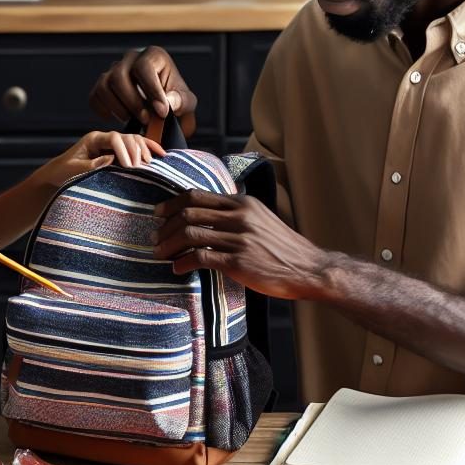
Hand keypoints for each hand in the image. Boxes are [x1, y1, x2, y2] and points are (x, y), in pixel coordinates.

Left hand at [36, 131, 164, 190]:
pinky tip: (161, 154)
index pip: (114, 138)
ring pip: (135, 140)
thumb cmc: (64, 172)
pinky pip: (137, 146)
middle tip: (140, 168)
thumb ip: (91, 165)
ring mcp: (113, 143)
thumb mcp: (74, 170)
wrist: (59, 173)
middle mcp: (105, 138)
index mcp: (93, 139)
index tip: (129, 166)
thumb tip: (111, 159)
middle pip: (127, 137)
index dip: (124, 151)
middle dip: (136, 152)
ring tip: (149, 164)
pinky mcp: (120, 150)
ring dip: (144, 150)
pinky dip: (149, 149)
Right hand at [89, 46, 196, 135]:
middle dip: (132, 101)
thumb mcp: (186, 102)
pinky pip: (95, 96)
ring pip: (104, 85)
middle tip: (146, 119)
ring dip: (117, 107)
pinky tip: (117, 118)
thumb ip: (180, 101)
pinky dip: (103, 110)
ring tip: (132, 119)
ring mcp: (113, 70)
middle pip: (119, 75)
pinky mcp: (102, 86)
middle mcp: (131, 58)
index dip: (152, 90)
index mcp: (153, 56)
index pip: (144, 67)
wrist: (163, 110)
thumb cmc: (175, 102)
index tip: (161, 112)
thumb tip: (168, 101)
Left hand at [153, 190, 329, 299]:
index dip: (172, 204)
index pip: (197, 196)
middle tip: (155, 238)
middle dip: (165, 226)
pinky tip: (177, 269)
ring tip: (160, 255)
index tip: (158, 213)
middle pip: (189, 213)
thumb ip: (236, 214)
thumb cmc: (283, 248)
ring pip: (190, 234)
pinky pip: (201, 258)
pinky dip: (183, 263)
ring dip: (169, 245)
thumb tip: (205, 215)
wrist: (309, 269)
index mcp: (243, 203)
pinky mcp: (239, 261)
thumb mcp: (261, 219)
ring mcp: (239, 238)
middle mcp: (239, 216)